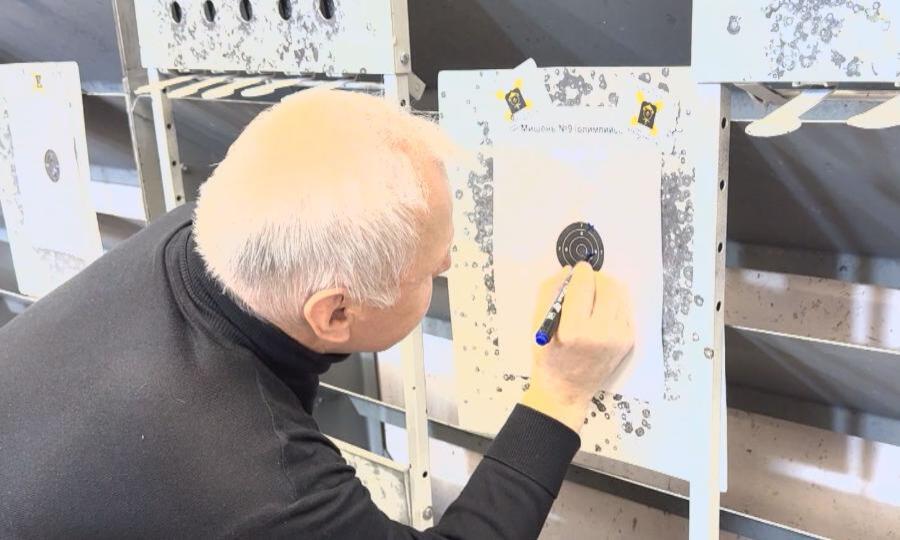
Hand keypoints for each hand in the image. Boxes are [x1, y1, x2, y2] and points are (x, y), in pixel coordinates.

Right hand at [521, 262, 633, 432]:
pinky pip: (624, 309)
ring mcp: (618, 338)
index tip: (577, 270)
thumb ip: (549, 291)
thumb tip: (568, 270)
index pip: (583, 285)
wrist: (567, 390)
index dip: (581, 272)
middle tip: (585, 283)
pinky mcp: (628, 341)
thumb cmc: (548, 357)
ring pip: (620, 294)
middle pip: (608, 285)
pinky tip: (600, 315)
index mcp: (573, 330)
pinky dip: (613, 304)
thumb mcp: (537, 324)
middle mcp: (600, 334)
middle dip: (596, 278)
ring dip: (606, 289)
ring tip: (592, 299)